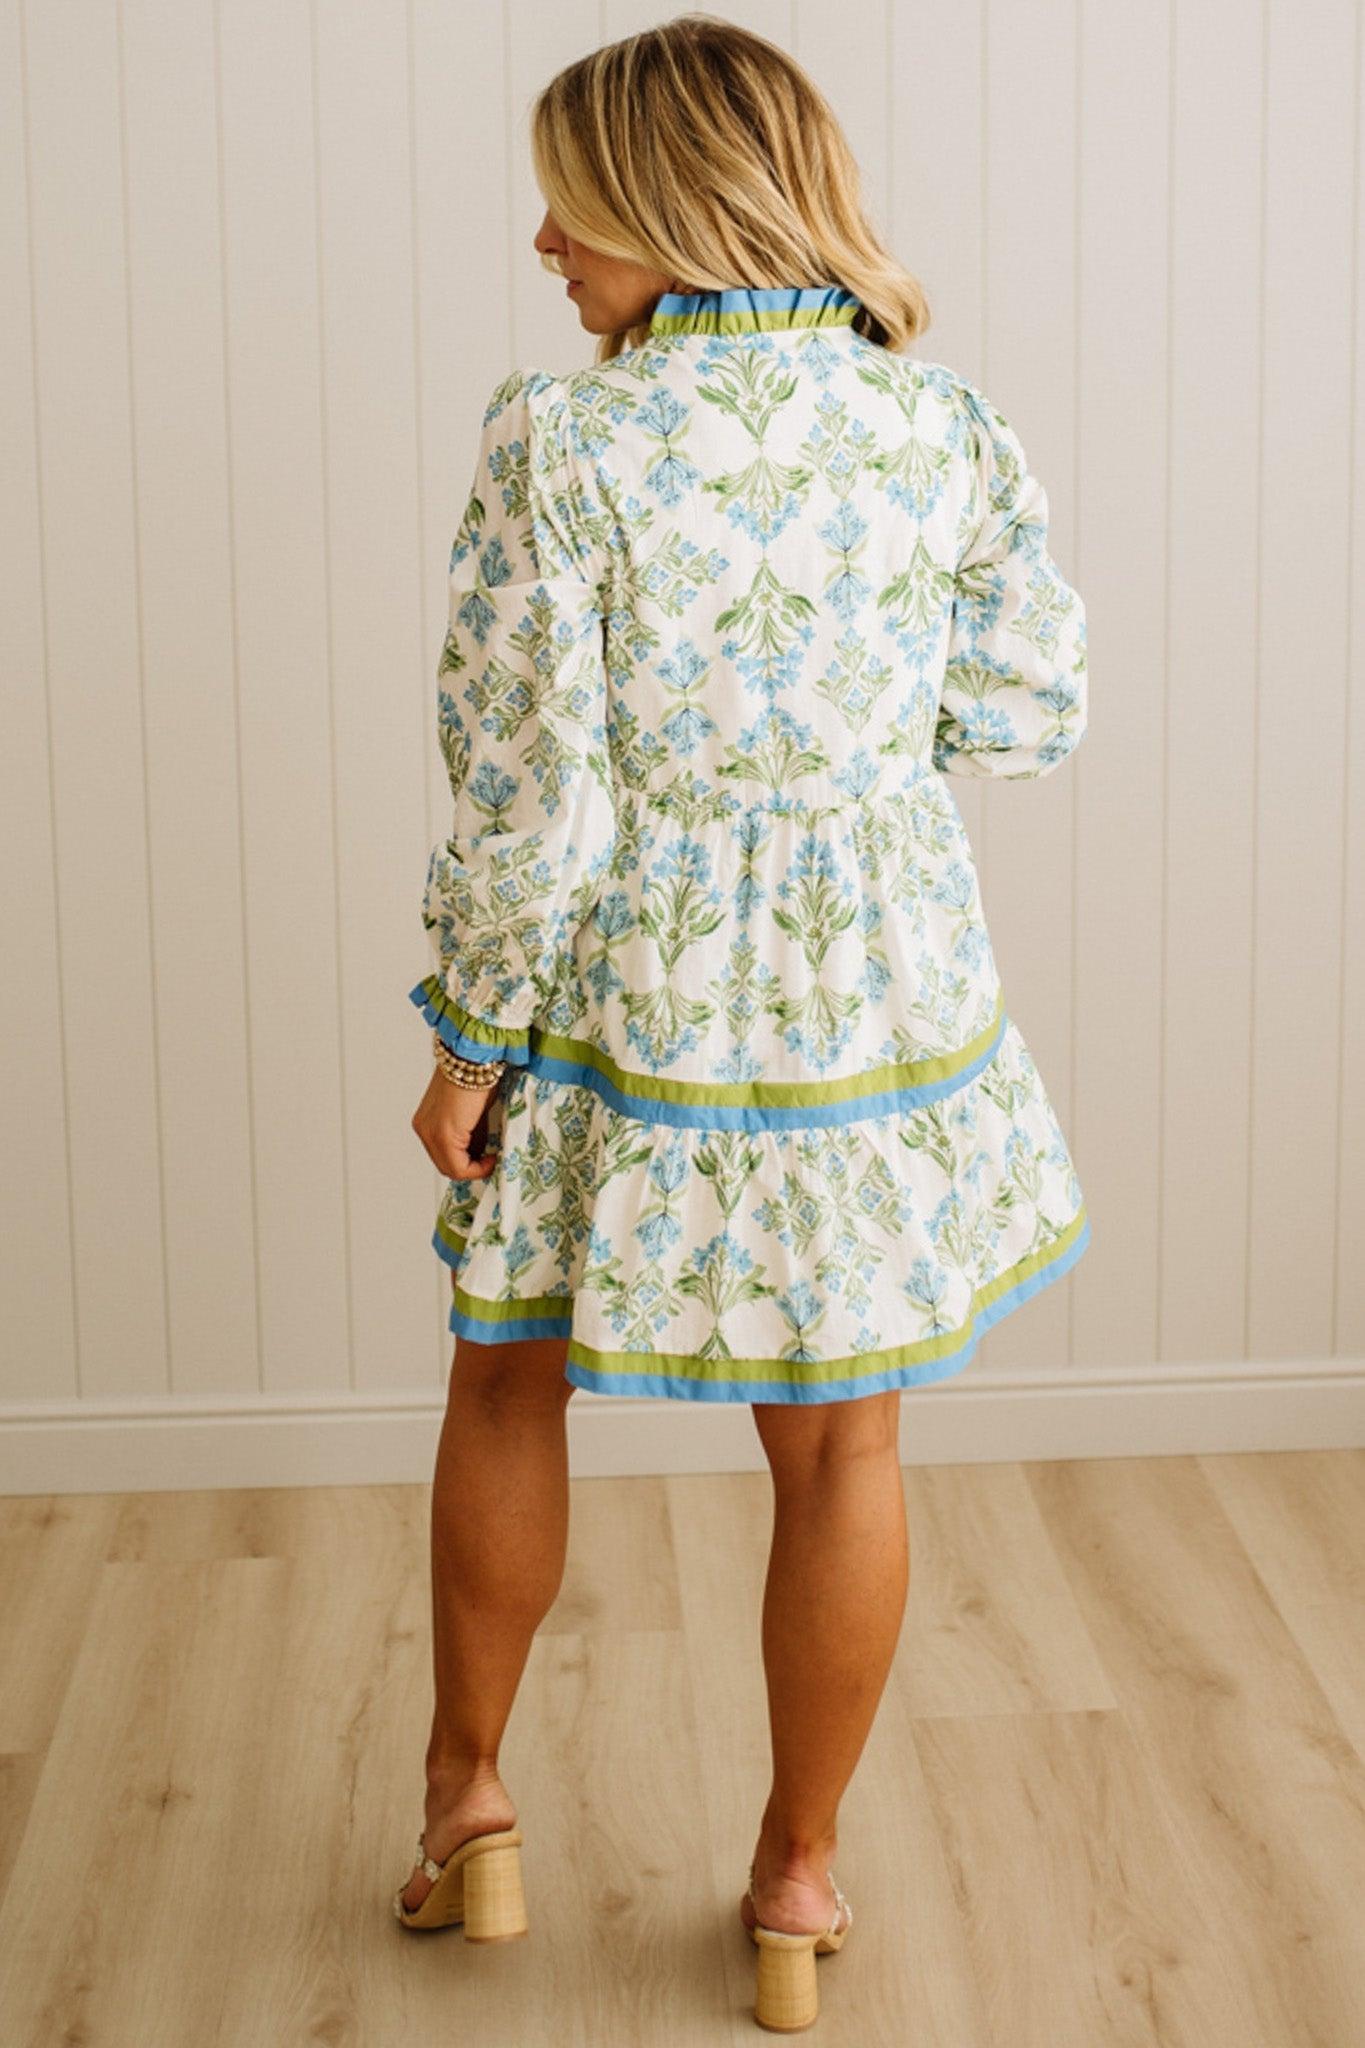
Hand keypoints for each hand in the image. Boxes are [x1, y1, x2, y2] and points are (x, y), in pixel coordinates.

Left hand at [411, 1066, 501, 1180]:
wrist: (475, 1057)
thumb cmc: (478, 1075)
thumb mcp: (473, 1113)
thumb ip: (471, 1133)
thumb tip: (480, 1153)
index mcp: (426, 1121)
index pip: (444, 1155)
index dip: (468, 1162)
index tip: (488, 1158)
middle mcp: (423, 1128)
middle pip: (446, 1165)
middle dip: (472, 1166)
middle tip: (493, 1160)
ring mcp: (430, 1133)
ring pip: (452, 1168)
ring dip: (475, 1167)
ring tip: (493, 1156)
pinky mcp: (443, 1135)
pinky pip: (458, 1167)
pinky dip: (477, 1168)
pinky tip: (492, 1157)